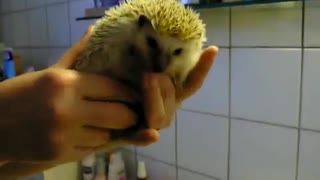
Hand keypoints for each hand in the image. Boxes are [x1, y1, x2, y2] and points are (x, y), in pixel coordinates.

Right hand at [0, 26, 137, 163]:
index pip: (114, 88)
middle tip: (127, 112)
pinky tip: (85, 134)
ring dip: (108, 129)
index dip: (129, 94)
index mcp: (65, 82)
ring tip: (102, 122)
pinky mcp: (59, 155)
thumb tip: (94, 31)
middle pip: (120, 115)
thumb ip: (77, 54)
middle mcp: (67, 109)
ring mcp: (63, 135)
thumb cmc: (22, 94)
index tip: (133, 96)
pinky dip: (92, 142)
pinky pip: (91, 149)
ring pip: (107, 135)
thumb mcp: (50, 72)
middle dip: (129, 115)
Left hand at [105, 46, 218, 147]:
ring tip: (147, 81)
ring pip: (160, 114)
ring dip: (155, 98)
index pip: (192, 82)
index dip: (202, 68)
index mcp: (169, 92)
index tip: (213, 50)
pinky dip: (147, 136)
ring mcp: (154, 122)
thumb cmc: (116, 86)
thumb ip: (133, 57)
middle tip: (149, 74)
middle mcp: (166, 107)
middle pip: (173, 96)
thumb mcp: (125, 69)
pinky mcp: (137, 136)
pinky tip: (152, 134)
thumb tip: (109, 30)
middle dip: (163, 85)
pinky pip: (143, 137)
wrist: (98, 116)